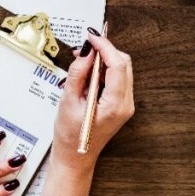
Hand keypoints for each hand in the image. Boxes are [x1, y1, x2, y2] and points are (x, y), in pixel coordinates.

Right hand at [42, 31, 134, 195]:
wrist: (75, 158)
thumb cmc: (69, 136)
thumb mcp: (68, 102)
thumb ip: (78, 74)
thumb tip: (87, 51)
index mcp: (115, 105)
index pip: (117, 65)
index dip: (105, 46)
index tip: (91, 36)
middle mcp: (126, 104)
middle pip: (123, 64)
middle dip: (105, 51)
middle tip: (84, 47)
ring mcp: (126, 105)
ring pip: (121, 70)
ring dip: (104, 60)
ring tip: (82, 61)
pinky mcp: (121, 104)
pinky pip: (117, 79)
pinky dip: (104, 71)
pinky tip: (88, 74)